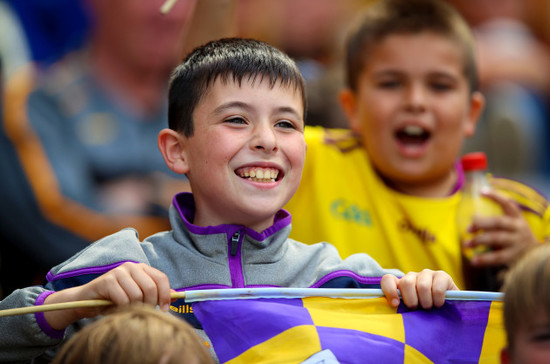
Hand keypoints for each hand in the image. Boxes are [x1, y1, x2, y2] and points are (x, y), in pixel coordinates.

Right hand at [44, 262, 170, 329]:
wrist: (87, 300)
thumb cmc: (115, 299)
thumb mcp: (137, 295)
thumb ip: (155, 293)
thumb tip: (176, 296)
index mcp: (141, 268)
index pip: (161, 278)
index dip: (166, 295)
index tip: (165, 309)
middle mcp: (131, 266)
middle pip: (151, 287)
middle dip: (150, 304)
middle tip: (145, 313)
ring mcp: (118, 272)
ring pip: (137, 294)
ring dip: (134, 307)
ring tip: (127, 310)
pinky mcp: (107, 281)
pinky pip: (123, 298)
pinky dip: (122, 308)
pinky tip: (117, 309)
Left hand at [381, 269, 457, 308]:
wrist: (450, 311)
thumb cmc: (426, 314)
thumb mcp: (411, 311)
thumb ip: (401, 308)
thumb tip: (393, 308)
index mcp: (401, 284)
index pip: (388, 280)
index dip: (389, 291)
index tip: (395, 305)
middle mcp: (412, 276)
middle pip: (406, 282)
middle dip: (412, 300)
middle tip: (417, 309)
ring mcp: (427, 274)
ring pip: (422, 286)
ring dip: (426, 302)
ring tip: (429, 308)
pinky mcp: (442, 275)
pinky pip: (437, 288)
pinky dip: (438, 300)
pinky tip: (439, 304)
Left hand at [464, 190, 537, 266]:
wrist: (536, 257)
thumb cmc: (516, 238)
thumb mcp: (513, 226)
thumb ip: (496, 222)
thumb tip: (472, 220)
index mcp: (517, 218)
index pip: (508, 204)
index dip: (496, 196)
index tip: (481, 191)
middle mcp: (518, 228)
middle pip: (498, 222)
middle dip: (481, 223)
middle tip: (468, 228)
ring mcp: (517, 243)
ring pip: (496, 238)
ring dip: (478, 240)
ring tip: (466, 243)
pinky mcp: (514, 256)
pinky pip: (497, 257)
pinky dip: (484, 259)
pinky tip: (474, 261)